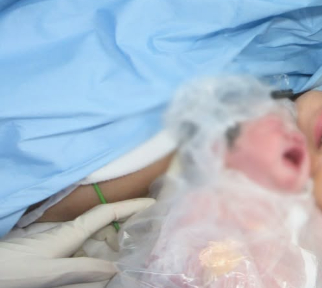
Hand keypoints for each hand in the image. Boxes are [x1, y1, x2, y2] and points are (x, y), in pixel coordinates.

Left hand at [0, 198, 154, 287]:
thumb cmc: (13, 269)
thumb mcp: (49, 272)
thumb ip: (83, 269)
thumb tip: (115, 269)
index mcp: (71, 233)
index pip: (107, 213)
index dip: (131, 205)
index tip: (153, 203)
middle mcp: (69, 234)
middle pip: (106, 228)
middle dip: (128, 230)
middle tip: (150, 237)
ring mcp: (62, 244)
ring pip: (96, 242)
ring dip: (114, 248)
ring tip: (133, 255)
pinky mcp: (55, 254)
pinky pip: (85, 253)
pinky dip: (99, 258)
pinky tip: (106, 268)